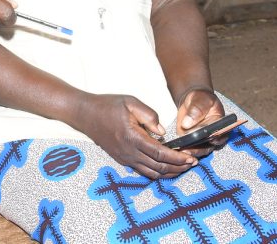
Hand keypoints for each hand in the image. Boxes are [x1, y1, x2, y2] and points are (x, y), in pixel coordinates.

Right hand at [73, 94, 196, 179]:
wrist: (84, 114)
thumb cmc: (107, 105)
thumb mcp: (129, 102)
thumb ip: (149, 115)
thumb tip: (162, 131)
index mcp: (133, 138)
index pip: (161, 154)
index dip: (178, 158)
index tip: (190, 158)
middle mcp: (129, 152)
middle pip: (159, 167)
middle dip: (178, 168)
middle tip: (192, 163)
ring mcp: (124, 158)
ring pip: (152, 173)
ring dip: (169, 172)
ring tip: (182, 167)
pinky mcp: (122, 159)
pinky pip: (143, 170)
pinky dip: (157, 171)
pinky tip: (165, 165)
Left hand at [174, 88, 226, 157]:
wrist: (193, 102)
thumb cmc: (200, 99)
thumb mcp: (200, 99)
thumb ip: (196, 109)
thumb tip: (187, 123)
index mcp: (222, 125)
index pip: (219, 134)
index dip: (211, 138)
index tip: (201, 138)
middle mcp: (215, 136)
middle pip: (209, 146)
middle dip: (198, 148)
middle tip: (187, 148)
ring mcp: (205, 141)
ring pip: (200, 151)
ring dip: (191, 152)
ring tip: (181, 151)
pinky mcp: (194, 143)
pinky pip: (191, 150)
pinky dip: (184, 151)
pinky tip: (176, 150)